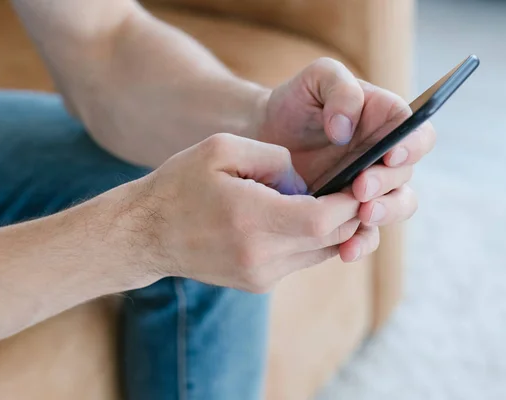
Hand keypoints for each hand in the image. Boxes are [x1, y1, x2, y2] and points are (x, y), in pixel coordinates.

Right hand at [112, 133, 366, 292]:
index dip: (350, 201)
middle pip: (330, 239)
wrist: (146, 233)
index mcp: (252, 220)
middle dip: (350, 212)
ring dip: (333, 226)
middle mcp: (261, 257)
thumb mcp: (222, 149)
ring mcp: (260, 275)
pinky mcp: (258, 283)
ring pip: (321, 252)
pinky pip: (301, 259)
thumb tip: (306, 182)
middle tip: (357, 185)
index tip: (360, 179)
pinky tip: (299, 215)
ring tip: (330, 197)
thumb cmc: (179, 185)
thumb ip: (274, 158)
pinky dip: (311, 237)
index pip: (324, 219)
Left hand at [251, 58, 436, 258]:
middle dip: (388, 184)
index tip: (390, 153)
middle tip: (360, 187)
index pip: (417, 134)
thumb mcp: (317, 78)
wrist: (262, 135)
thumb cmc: (294, 102)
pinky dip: (360, 243)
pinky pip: (364, 233)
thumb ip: (340, 89)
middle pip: (405, 176)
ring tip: (361, 215)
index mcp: (386, 122)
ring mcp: (367, 187)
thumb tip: (346, 129)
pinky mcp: (347, 212)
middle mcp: (383, 157)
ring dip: (383, 214)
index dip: (412, 146)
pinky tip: (345, 250)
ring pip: (394, 207)